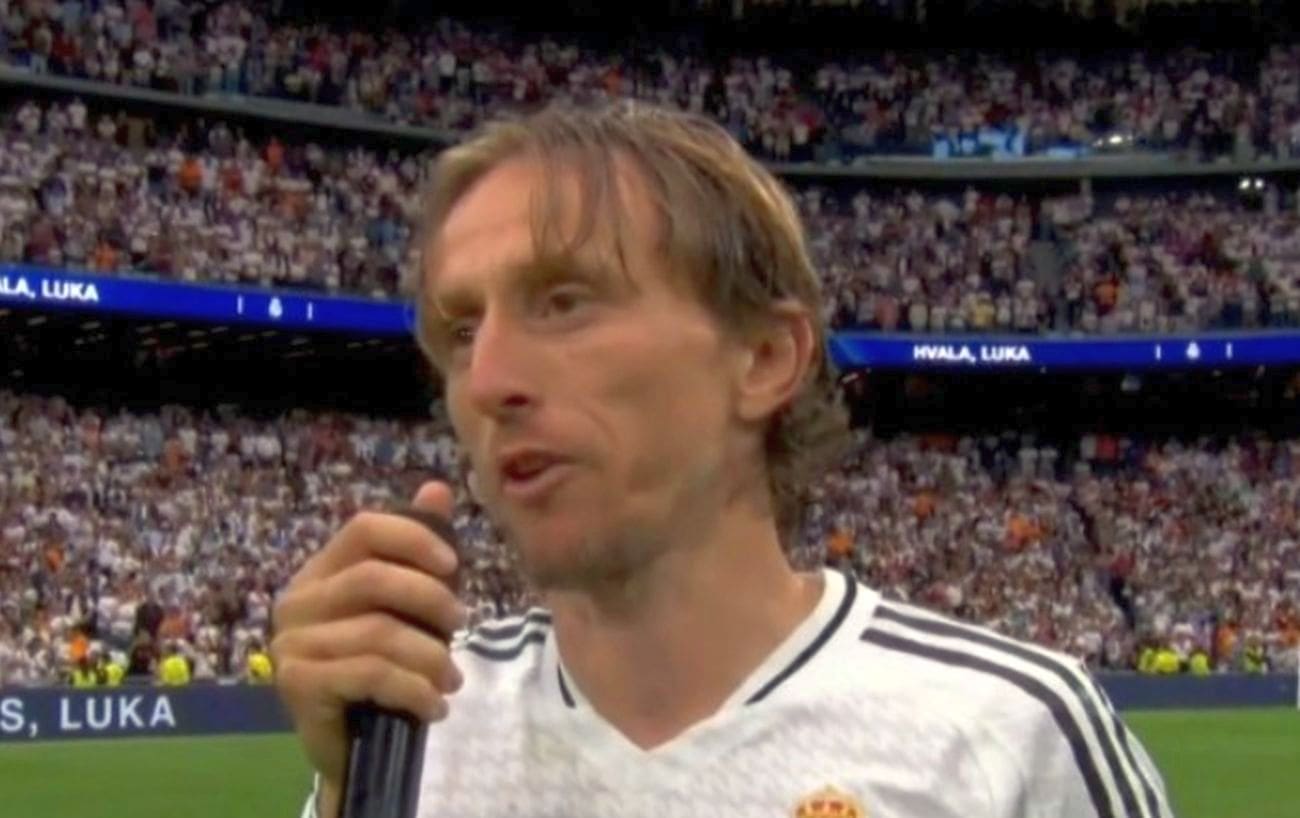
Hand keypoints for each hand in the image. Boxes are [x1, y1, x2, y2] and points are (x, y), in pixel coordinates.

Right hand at [271, 481, 465, 817]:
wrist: (349, 745)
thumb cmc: (378, 667)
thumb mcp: (405, 607)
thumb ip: (417, 552)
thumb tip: (438, 487)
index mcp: (322, 570)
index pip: (364, 527)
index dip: (415, 537)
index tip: (454, 565)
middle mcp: (298, 599)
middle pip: (374, 577)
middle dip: (431, 600)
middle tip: (462, 626)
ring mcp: (292, 642)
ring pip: (379, 633)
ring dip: (431, 658)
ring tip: (451, 679)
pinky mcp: (298, 683)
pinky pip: (371, 674)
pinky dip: (415, 689)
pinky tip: (435, 706)